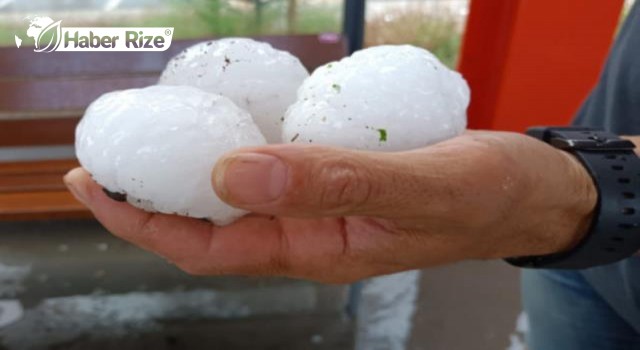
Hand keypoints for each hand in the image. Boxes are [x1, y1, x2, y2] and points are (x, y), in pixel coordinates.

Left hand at [64, 130, 596, 282]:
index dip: (143, 220)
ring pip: (237, 193)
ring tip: (150, 134)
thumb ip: (330, 184)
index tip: (94, 185)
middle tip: (104, 154)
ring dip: (188, 168)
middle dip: (150, 194)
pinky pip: (273, 165)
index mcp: (317, 251)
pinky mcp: (335, 177)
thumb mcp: (415, 188)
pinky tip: (226, 119)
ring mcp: (320, 205)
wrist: (526, 191)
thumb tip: (231, 174)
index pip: (209, 247)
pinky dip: (238, 143)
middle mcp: (308, 232)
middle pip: (209, 222)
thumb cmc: (482, 196)